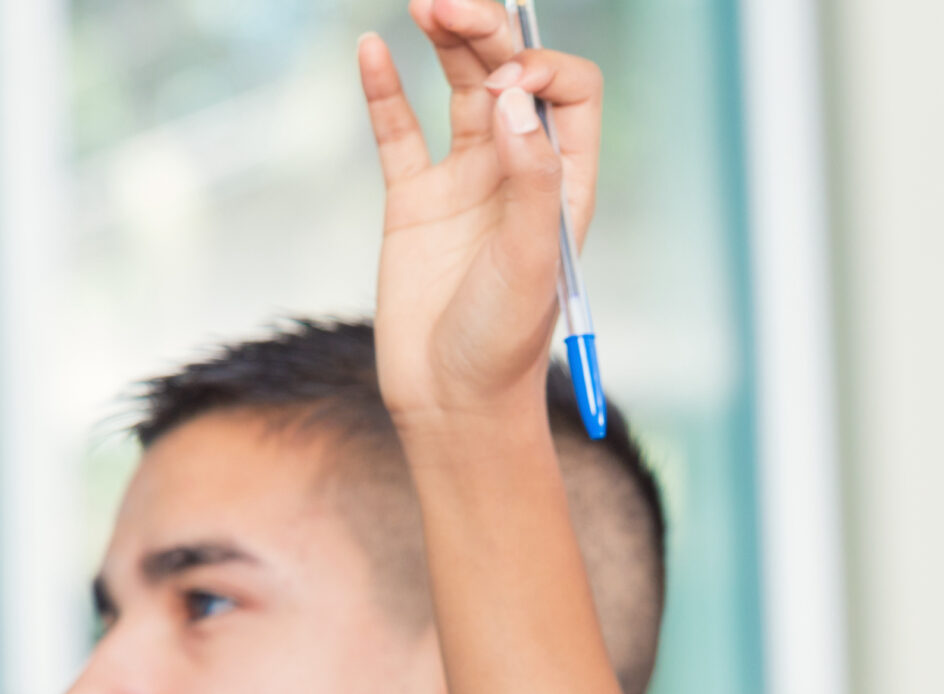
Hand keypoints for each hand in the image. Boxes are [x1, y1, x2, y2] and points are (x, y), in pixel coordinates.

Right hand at [358, 0, 601, 427]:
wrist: (452, 403)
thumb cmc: (504, 346)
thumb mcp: (531, 262)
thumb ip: (530, 179)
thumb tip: (514, 98)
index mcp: (563, 183)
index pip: (569, 95)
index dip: (542, 72)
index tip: (507, 88)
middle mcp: (518, 173)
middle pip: (511, 74)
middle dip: (488, 31)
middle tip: (448, 6)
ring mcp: (464, 182)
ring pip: (460, 87)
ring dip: (447, 40)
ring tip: (424, 6)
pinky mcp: (412, 200)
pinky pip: (398, 129)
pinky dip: (384, 87)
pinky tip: (373, 47)